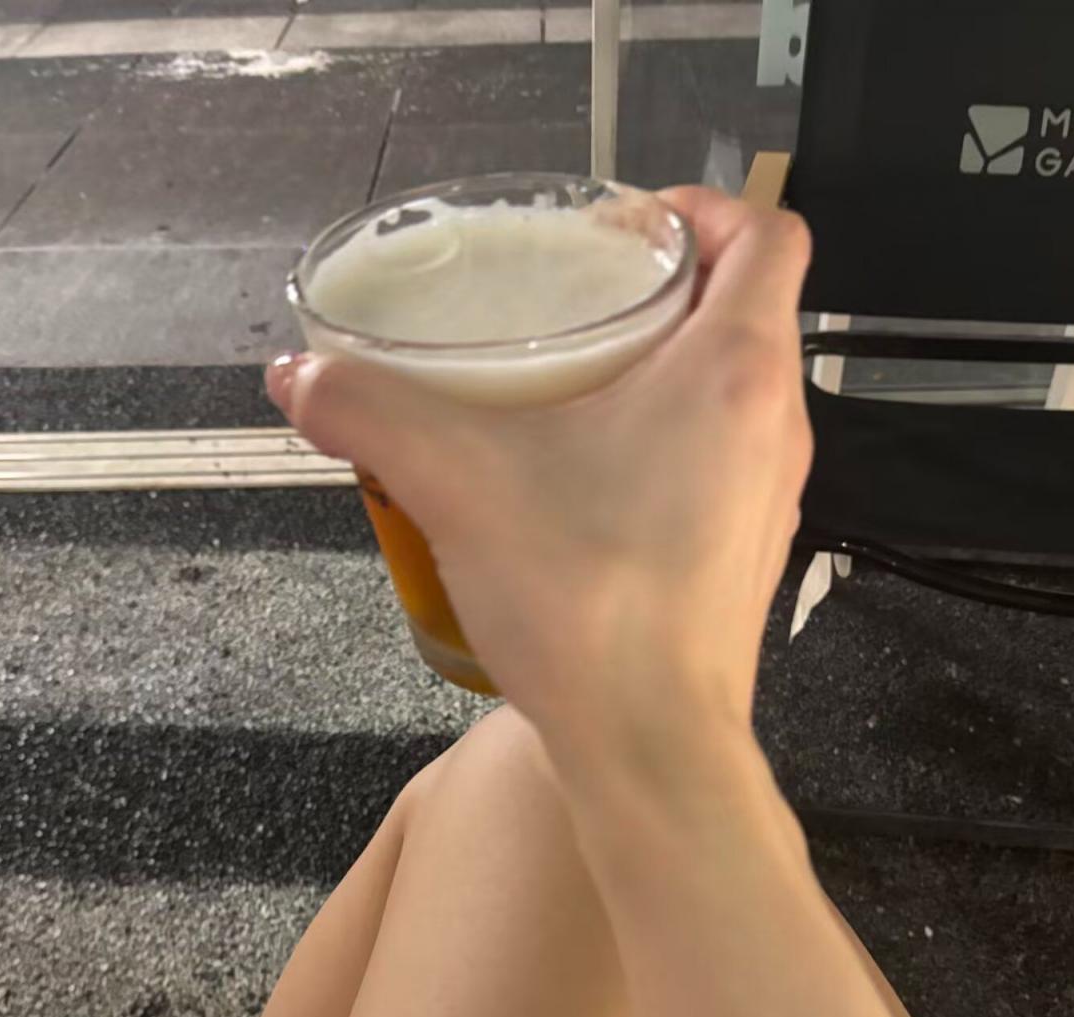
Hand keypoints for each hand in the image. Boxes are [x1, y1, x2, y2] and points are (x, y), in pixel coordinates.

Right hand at [268, 188, 812, 755]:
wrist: (652, 752)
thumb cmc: (588, 604)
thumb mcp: (458, 484)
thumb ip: (370, 412)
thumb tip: (298, 375)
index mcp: (736, 370)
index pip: (768, 234)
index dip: (703, 207)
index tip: (624, 229)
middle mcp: (776, 427)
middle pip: (746, 311)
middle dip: (663, 290)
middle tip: (575, 302)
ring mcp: (769, 502)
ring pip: (732, 398)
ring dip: (663, 375)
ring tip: (568, 393)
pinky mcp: (746, 562)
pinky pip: (718, 470)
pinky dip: (664, 451)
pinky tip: (581, 489)